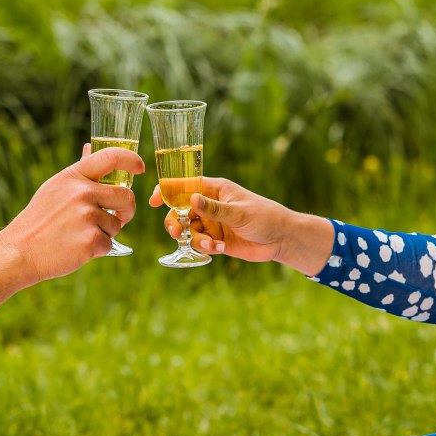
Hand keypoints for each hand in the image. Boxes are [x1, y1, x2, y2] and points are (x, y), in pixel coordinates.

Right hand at [0, 145, 141, 282]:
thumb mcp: (55, 188)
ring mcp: (86, 216)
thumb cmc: (39, 220)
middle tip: (121, 217)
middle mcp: (81, 193)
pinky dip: (97, 250)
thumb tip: (90, 148)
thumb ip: (78, 172)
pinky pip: (108, 244)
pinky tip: (76, 248)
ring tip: (78, 235)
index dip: (131, 160)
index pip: (111, 157)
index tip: (140, 168)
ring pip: (116, 224)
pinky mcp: (90, 241)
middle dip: (127, 210)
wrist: (19, 251)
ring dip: (105, 233)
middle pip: (126, 196)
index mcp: (73, 176)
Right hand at [147, 176, 331, 272]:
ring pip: (188, 230)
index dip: (166, 191)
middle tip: (179, 232)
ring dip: (193, 239)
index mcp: (214, 189)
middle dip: (175, 222)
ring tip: (209, 245)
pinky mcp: (216, 240)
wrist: (282, 239)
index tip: (154, 201)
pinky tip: (218, 250)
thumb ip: (214, 208)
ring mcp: (212, 223)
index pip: (184, 185)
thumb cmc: (265, 216)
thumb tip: (191, 199)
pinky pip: (199, 244)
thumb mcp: (239, 212)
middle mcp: (209, 205)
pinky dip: (204, 248)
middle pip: (179, 211)